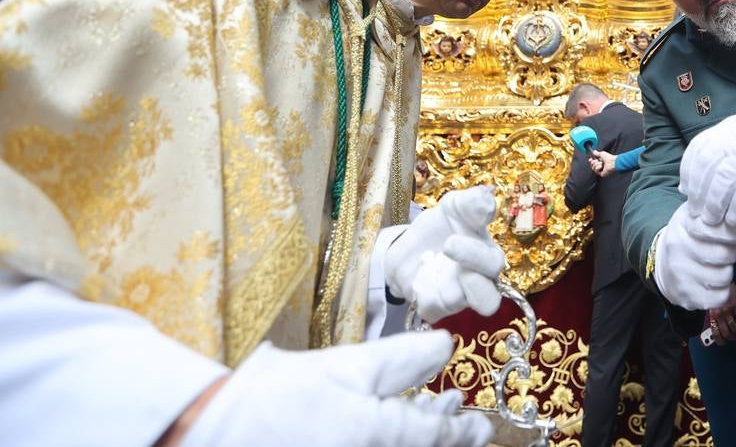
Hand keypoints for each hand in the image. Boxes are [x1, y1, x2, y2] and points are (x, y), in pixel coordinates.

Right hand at [173, 332, 490, 446]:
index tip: (479, 425)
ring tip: (432, 421)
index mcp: (375, 435)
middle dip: (448, 440)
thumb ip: (400, 358)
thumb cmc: (275, 396)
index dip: (463, 431)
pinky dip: (394, 445)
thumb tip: (445, 345)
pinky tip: (393, 431)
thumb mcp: (342, 365)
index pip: (436, 438)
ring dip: (422, 442)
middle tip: (466, 425)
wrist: (209, 433)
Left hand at [385, 186, 504, 321]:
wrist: (409, 244)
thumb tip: (488, 196)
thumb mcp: (455, 206)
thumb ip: (473, 202)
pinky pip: (430, 308)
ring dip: (439, 281)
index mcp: (488, 257)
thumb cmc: (443, 225)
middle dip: (472, 282)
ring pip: (455, 304)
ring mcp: (456, 298)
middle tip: (448, 247)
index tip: (451, 239)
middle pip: (488, 301)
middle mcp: (478, 283)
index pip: (494, 265)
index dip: (476, 256)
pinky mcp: (434, 308)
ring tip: (429, 261)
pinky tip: (420, 276)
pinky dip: (422, 291)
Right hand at [590, 150, 616, 177]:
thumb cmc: (609, 158)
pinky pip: (596, 171)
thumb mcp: (602, 153)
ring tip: (601, 163)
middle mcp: (600, 166)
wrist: (613, 162)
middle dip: (593, 162)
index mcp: (601, 162)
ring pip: (593, 168)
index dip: (591, 161)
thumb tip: (594, 152)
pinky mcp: (602, 174)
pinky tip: (601, 166)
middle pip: (592, 165)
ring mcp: (601, 170)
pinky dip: (597, 168)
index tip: (590, 159)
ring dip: (596, 164)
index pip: (593, 162)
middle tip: (596, 160)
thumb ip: (597, 153)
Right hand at [652, 202, 735, 310]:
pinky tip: (714, 282)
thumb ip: (716, 212)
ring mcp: (681, 276)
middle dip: (732, 251)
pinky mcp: (687, 297)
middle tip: (728, 249)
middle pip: (725, 254)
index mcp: (684, 225)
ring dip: (727, 271)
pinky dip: (723, 291)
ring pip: (724, 276)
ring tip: (718, 265)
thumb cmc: (688, 235)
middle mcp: (679, 250)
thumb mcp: (696, 215)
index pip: (719, 230)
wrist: (662, 262)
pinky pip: (720, 297)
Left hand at [679, 101, 735, 226]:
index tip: (691, 198)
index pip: (695, 159)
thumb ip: (715, 153)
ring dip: (717, 207)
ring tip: (717, 222)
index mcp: (723, 132)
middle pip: (706, 175)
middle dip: (701, 199)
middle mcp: (732, 141)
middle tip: (701, 217)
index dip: (690, 181)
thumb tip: (686, 183)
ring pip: (723, 185)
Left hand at [704, 288, 735, 345]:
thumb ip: (713, 317)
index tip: (723, 342)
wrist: (718, 280)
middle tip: (733, 337)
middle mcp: (719, 315)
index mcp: (712, 316)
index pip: (715, 334)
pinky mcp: (735, 305)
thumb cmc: (713, 293)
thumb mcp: (710, 306)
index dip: (720, 341)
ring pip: (735, 328)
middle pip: (727, 333)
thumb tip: (716, 328)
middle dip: (731, 338)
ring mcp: (727, 310)